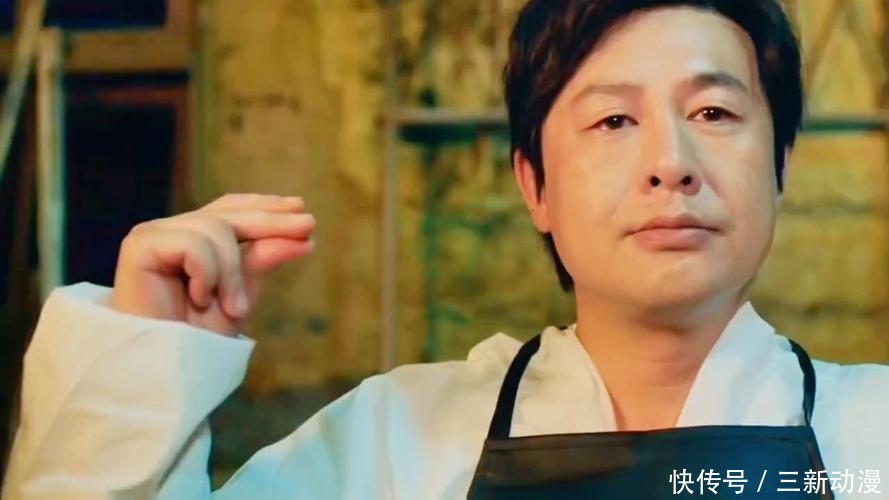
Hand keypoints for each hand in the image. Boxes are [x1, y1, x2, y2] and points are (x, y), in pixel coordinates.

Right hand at [111, 194, 314, 335]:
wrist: (163, 370)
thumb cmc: (196, 339)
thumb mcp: (240, 295)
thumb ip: (262, 261)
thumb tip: (303, 235)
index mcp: (192, 240)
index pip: (230, 210)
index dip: (264, 207)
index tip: (301, 209)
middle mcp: (171, 232)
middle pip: (228, 214)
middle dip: (272, 222)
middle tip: (308, 228)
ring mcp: (153, 236)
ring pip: (216, 230)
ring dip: (233, 273)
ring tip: (235, 308)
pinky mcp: (139, 247)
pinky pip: (193, 244)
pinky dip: (207, 273)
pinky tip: (200, 298)